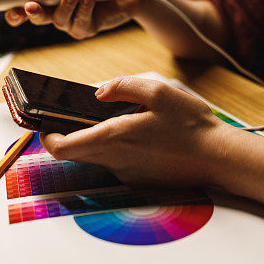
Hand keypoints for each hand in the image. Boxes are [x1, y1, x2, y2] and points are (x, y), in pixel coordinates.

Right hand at [4, 0, 153, 39]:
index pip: (26, 6)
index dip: (15, 10)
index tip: (10, 7)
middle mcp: (58, 10)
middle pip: (37, 17)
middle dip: (32, 13)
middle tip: (30, 5)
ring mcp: (72, 20)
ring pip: (58, 20)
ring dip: (65, 5)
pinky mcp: (87, 28)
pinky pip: (79, 23)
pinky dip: (84, 8)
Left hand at [40, 77, 227, 185]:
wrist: (218, 156)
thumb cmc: (190, 123)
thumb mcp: (158, 90)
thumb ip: (123, 86)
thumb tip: (99, 91)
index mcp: (114, 137)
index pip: (63, 146)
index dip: (48, 136)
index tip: (45, 122)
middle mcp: (116, 159)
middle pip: (75, 152)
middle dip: (68, 133)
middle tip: (74, 112)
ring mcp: (127, 171)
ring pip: (97, 155)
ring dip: (95, 136)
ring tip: (115, 113)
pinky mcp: (139, 176)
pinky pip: (117, 160)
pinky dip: (116, 144)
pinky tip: (137, 128)